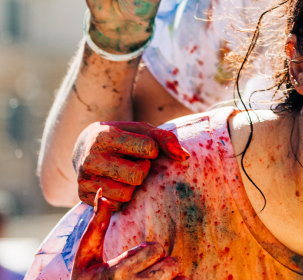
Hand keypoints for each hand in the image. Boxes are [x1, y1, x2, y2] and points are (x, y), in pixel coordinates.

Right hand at [72, 190, 183, 278]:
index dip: (149, 250)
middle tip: (147, 268)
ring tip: (155, 279)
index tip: (134, 258)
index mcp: (117, 272)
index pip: (156, 249)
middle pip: (172, 264)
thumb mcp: (85, 256)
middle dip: (162, 263)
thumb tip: (104, 194)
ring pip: (179, 279)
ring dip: (172, 277)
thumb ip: (96, 227)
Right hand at [75, 122, 189, 208]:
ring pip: (126, 194)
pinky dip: (121, 197)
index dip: (152, 150)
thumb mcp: (142, 130)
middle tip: (134, 162)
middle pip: (138, 175)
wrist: (85, 147)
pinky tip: (115, 183)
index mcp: (104, 136)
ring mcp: (84, 179)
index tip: (143, 147)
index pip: (148, 149)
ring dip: (132, 185)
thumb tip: (185, 157)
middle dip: (142, 169)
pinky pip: (116, 206)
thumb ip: (165, 139)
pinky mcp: (82, 196)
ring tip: (123, 172)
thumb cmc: (123, 137)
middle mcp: (89, 159)